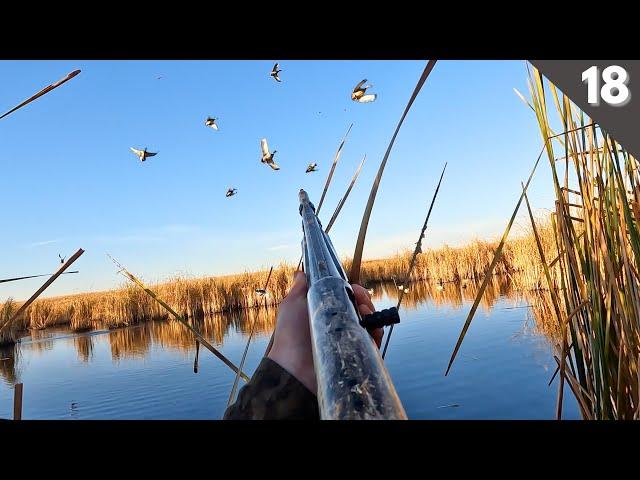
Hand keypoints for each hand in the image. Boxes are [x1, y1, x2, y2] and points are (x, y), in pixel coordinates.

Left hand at [267, 271, 382, 394]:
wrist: (294, 366)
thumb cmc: (290, 334)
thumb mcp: (292, 305)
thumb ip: (300, 288)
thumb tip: (301, 272)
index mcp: (325, 311)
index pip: (347, 297)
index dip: (354, 290)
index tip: (355, 289)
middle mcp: (338, 324)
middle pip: (360, 308)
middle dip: (365, 300)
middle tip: (362, 301)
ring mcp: (347, 339)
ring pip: (369, 323)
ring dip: (372, 314)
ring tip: (365, 314)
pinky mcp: (354, 354)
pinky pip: (371, 342)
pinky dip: (376, 333)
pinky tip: (373, 329)